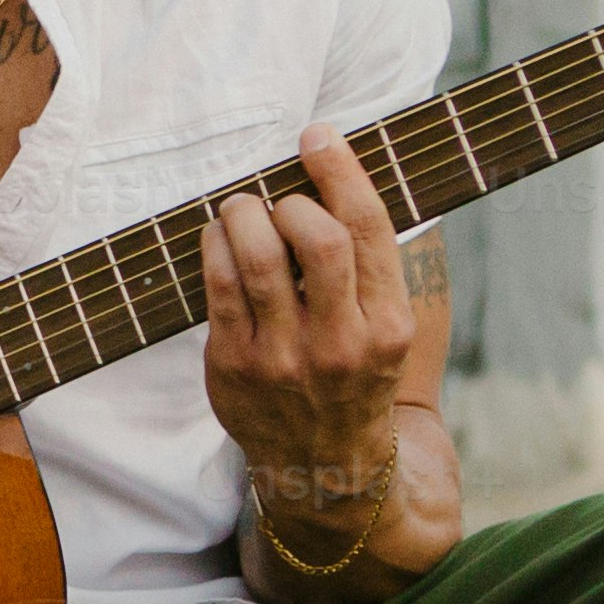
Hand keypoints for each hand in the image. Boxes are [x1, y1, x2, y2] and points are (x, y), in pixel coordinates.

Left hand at [202, 120, 417, 546]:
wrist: (325, 467)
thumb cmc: (353, 374)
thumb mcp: (384, 327)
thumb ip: (368, 264)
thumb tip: (336, 174)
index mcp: (389, 323)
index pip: (369, 228)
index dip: (340, 170)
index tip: (317, 136)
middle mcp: (342, 342)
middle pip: (316, 238)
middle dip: (290, 198)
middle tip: (279, 199)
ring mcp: (286, 358)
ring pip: (258, 256)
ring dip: (244, 213)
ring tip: (242, 208)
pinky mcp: (236, 367)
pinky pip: (218, 285)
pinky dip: (215, 244)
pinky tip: (219, 236)